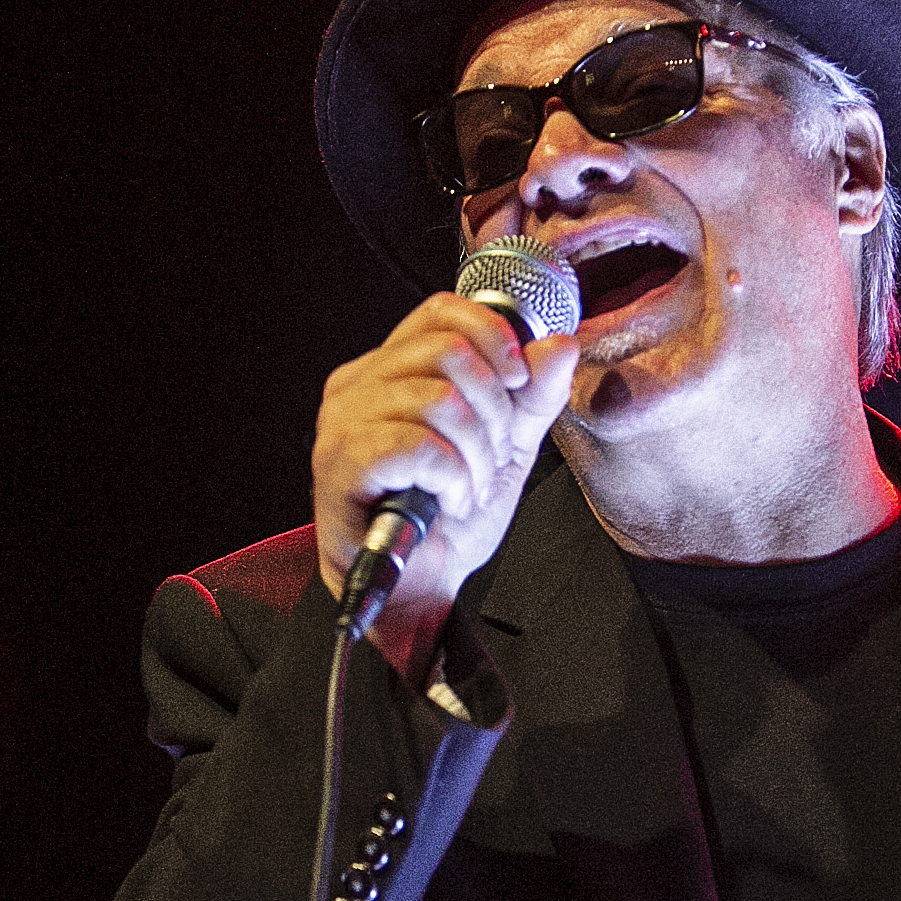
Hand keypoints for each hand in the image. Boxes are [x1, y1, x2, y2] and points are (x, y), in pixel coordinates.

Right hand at [312, 289, 578, 674]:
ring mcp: (343, 422)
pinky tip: (451, 500)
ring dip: (476, 453)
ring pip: (439, 398)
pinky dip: (452, 475)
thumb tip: (560, 345)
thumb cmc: (448, 519)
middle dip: (493, 410)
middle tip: (492, 457)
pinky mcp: (340, 463)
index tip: (518, 381)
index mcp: (391, 369)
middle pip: (448, 350)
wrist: (420, 588)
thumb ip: (534, 397)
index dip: (493, 337)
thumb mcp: (507, 448)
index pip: (442, 312)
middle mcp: (359, 385)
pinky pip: (416, 444)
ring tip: (472, 487)